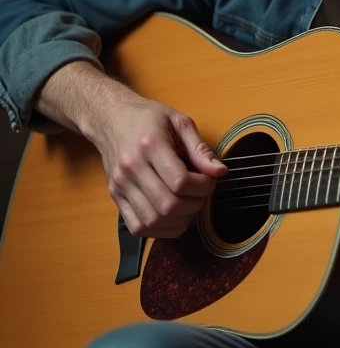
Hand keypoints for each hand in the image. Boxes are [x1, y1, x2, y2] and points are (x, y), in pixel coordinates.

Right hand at [93, 94, 226, 238]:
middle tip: (201, 193)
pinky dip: (160, 229)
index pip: (180, 182)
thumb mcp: (179, 122)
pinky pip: (138, 227)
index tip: (210, 179)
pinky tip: (171, 216)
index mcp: (150, 145)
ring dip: (179, 220)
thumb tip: (220, 172)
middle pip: (168, 205)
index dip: (203, 187)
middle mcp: (131, 169)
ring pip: (153, 221)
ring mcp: (121, 186)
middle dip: (194, 205)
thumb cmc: (147, 118)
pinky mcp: (115, 198)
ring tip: (188, 204)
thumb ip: (200, 148)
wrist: (111, 119)